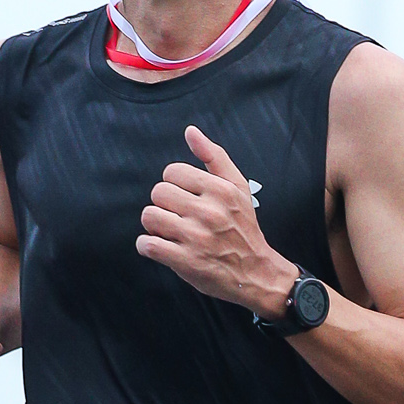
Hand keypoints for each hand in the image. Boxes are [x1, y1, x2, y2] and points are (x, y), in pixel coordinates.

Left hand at [136, 126, 295, 316]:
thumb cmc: (243, 227)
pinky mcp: (186, 262)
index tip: (184, 197)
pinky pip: (148, 245)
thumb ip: (214, 156)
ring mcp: (196, 238)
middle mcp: (209, 212)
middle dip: (163, 204)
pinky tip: (161, 247)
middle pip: (158, 193)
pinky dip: (147, 246)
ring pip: (149, 216)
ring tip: (169, 231)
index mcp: (220, 190)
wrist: (256, 272)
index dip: (174, 184)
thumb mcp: (237, 187)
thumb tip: (190, 131)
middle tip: (176, 216)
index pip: (172, 172)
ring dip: (154, 225)